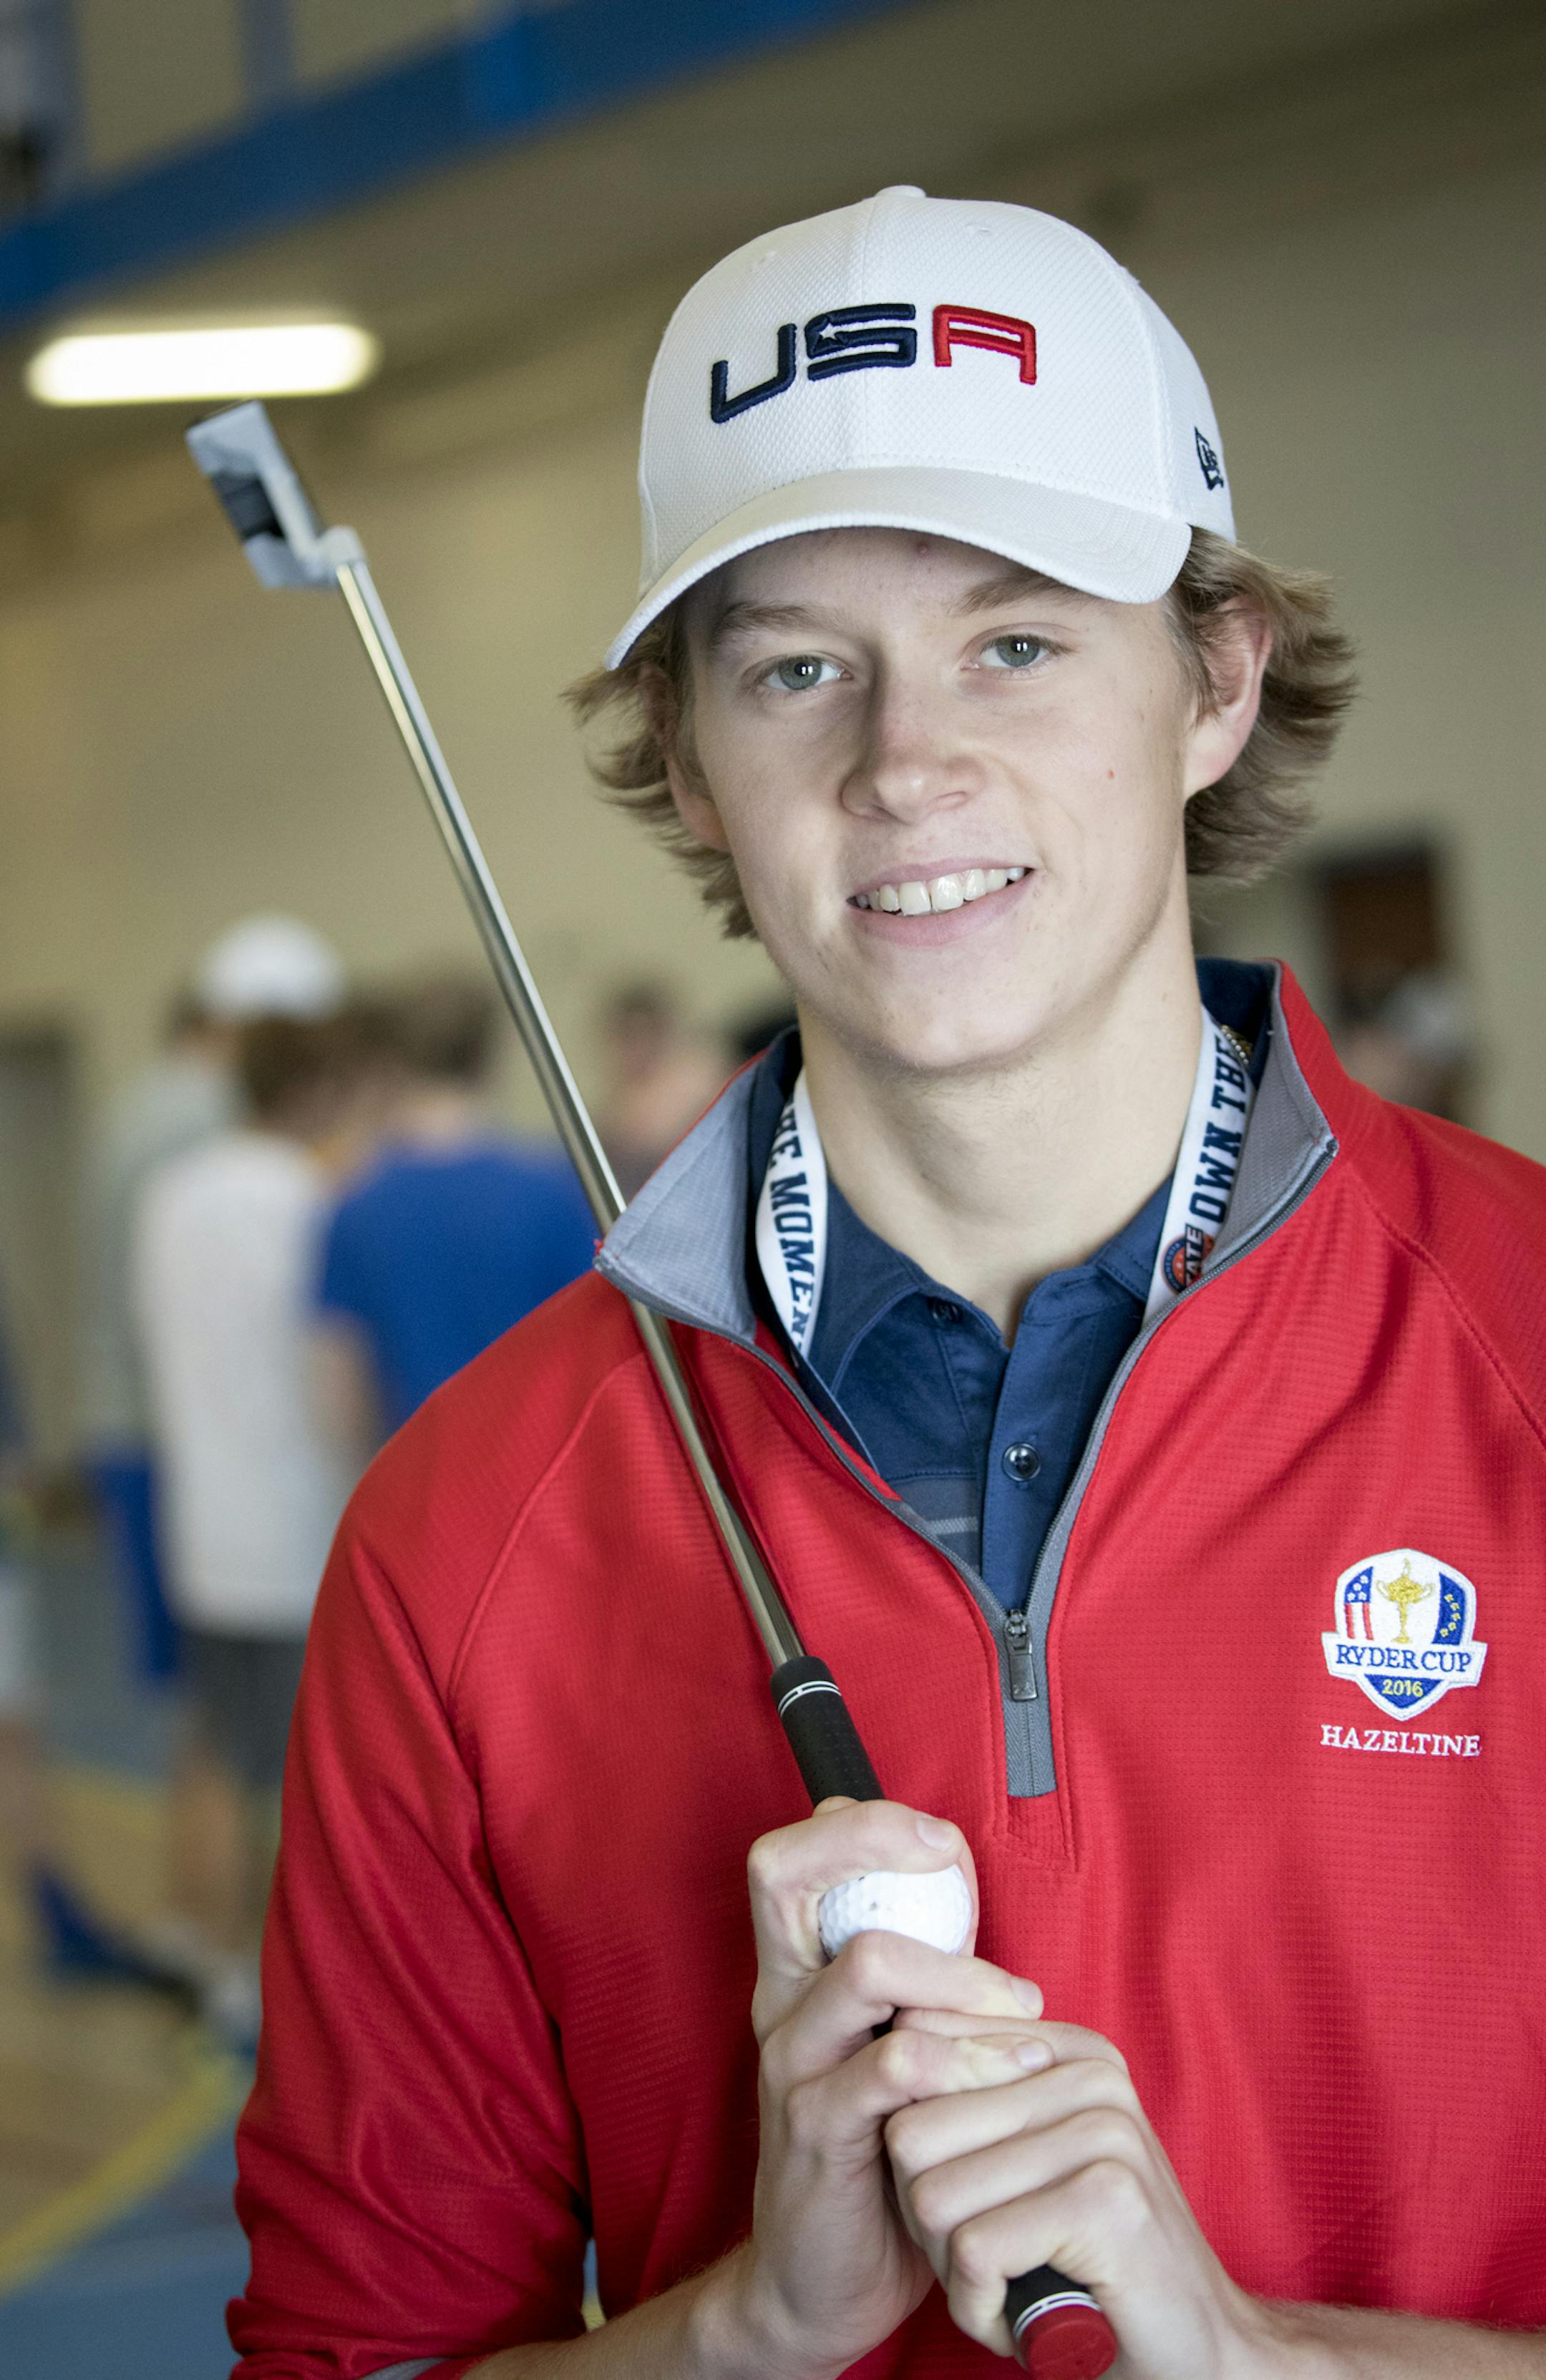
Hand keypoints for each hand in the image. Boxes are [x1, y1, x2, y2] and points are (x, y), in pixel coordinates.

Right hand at [712, 1795, 1051, 2379]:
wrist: (822, 2283)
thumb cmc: (877, 2151)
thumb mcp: (893, 2047)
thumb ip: (916, 1976)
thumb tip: (958, 1887)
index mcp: (796, 1975)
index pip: (792, 1856)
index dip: (862, 1823)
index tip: (940, 1842)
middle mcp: (781, 2002)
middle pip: (784, 1873)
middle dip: (874, 1840)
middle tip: (954, 1863)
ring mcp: (793, 2063)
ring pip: (866, 1964)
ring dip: (960, 1971)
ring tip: (1022, 2005)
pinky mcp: (819, 2129)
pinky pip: (895, 2066)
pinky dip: (967, 2057)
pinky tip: (1012, 2070)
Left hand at [884, 2006, 1284, 2377]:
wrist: (1196, 2351)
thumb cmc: (1086, 2264)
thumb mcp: (1024, 2166)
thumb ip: (970, 2102)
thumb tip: (892, 2039)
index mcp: (1071, 2051)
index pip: (923, 2051)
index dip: (915, 2150)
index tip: (970, 2198)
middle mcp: (1091, 2077)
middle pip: (912, 2131)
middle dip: (923, 2217)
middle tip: (982, 2258)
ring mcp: (1104, 2134)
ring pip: (935, 2195)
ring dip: (950, 2269)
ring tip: (1007, 2283)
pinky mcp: (1106, 2202)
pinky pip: (974, 2251)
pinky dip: (978, 2306)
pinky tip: (1020, 2317)